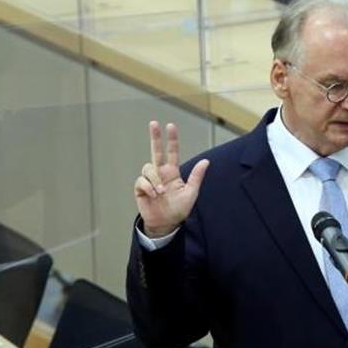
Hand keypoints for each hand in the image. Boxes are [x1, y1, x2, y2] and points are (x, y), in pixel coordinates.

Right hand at [133, 121, 209, 236]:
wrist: (167, 224)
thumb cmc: (179, 209)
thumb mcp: (191, 193)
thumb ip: (196, 177)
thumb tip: (206, 161)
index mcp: (172, 172)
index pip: (172, 152)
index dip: (171, 140)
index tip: (170, 126)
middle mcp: (160, 173)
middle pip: (155, 151)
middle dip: (155, 137)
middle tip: (153, 123)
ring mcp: (150, 180)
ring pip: (148, 167)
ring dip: (155, 178)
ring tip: (161, 192)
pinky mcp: (141, 189)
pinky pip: (142, 181)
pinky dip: (148, 187)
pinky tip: (154, 195)